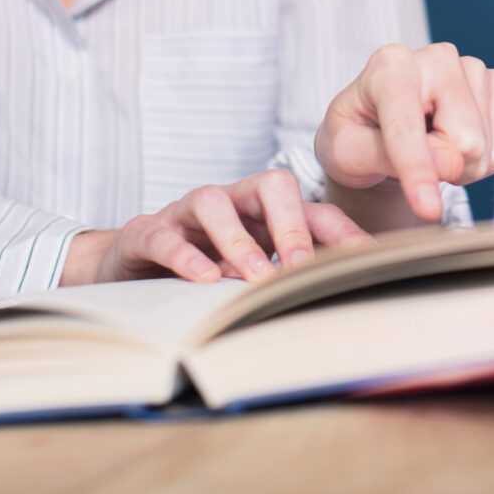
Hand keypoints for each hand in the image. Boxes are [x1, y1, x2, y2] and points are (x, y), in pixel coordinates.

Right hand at [60, 168, 372, 286]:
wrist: (126, 269)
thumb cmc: (201, 271)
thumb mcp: (250, 278)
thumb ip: (290, 284)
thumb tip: (343, 308)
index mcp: (266, 215)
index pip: (314, 211)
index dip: (342, 233)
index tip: (367, 261)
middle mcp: (232, 204)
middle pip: (270, 185)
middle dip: (291, 224)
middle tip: (302, 266)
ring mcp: (186, 214)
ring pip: (214, 202)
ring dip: (238, 239)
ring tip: (253, 276)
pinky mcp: (145, 231)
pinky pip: (164, 234)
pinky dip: (185, 255)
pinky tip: (203, 279)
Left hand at [317, 42, 493, 222]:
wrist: (377, 125)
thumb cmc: (356, 137)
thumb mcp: (346, 154)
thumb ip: (387, 157)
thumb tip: (452, 162)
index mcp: (389, 65)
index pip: (408, 126)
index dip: (418, 170)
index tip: (427, 209)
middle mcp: (436, 57)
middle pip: (464, 141)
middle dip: (442, 170)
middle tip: (411, 162)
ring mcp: (471, 66)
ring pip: (484, 147)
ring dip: (459, 167)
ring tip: (430, 150)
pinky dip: (480, 161)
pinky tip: (454, 145)